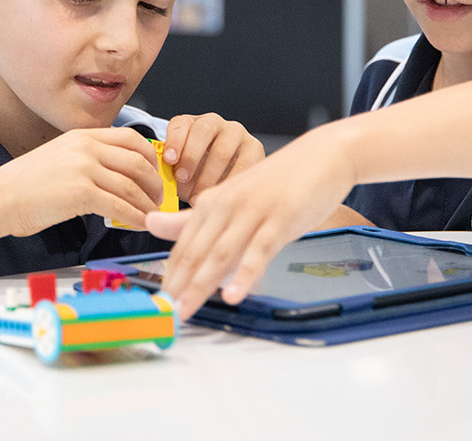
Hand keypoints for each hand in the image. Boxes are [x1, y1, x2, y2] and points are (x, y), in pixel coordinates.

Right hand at [0, 127, 163, 236]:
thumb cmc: (24, 186)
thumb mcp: (59, 158)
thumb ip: (88, 160)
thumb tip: (116, 178)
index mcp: (81, 136)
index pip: (130, 138)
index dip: (150, 157)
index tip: (156, 173)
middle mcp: (85, 147)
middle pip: (138, 162)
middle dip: (154, 184)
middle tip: (158, 199)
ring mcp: (83, 168)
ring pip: (132, 186)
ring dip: (147, 204)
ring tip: (150, 215)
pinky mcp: (80, 192)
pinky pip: (119, 206)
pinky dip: (134, 218)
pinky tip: (138, 225)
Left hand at [145, 128, 357, 314]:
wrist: (321, 157)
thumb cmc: (277, 185)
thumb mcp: (231, 200)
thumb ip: (192, 218)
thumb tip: (151, 224)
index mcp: (211, 203)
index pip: (183, 246)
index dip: (170, 276)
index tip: (159, 303)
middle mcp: (225, 206)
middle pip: (196, 252)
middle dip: (178, 285)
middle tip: (164, 315)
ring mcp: (252, 212)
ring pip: (220, 253)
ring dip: (201, 285)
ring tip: (186, 310)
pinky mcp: (280, 219)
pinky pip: (259, 251)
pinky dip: (245, 275)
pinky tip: (233, 295)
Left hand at [160, 113, 263, 199]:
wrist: (225, 183)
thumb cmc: (195, 177)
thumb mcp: (180, 172)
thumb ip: (170, 173)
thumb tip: (162, 186)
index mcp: (190, 124)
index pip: (180, 124)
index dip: (174, 140)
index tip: (169, 160)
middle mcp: (214, 123)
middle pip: (202, 131)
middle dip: (190, 156)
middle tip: (182, 178)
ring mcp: (236, 133)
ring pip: (222, 149)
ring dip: (208, 175)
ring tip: (199, 195)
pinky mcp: (254, 147)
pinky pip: (243, 163)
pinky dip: (229, 181)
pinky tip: (220, 194)